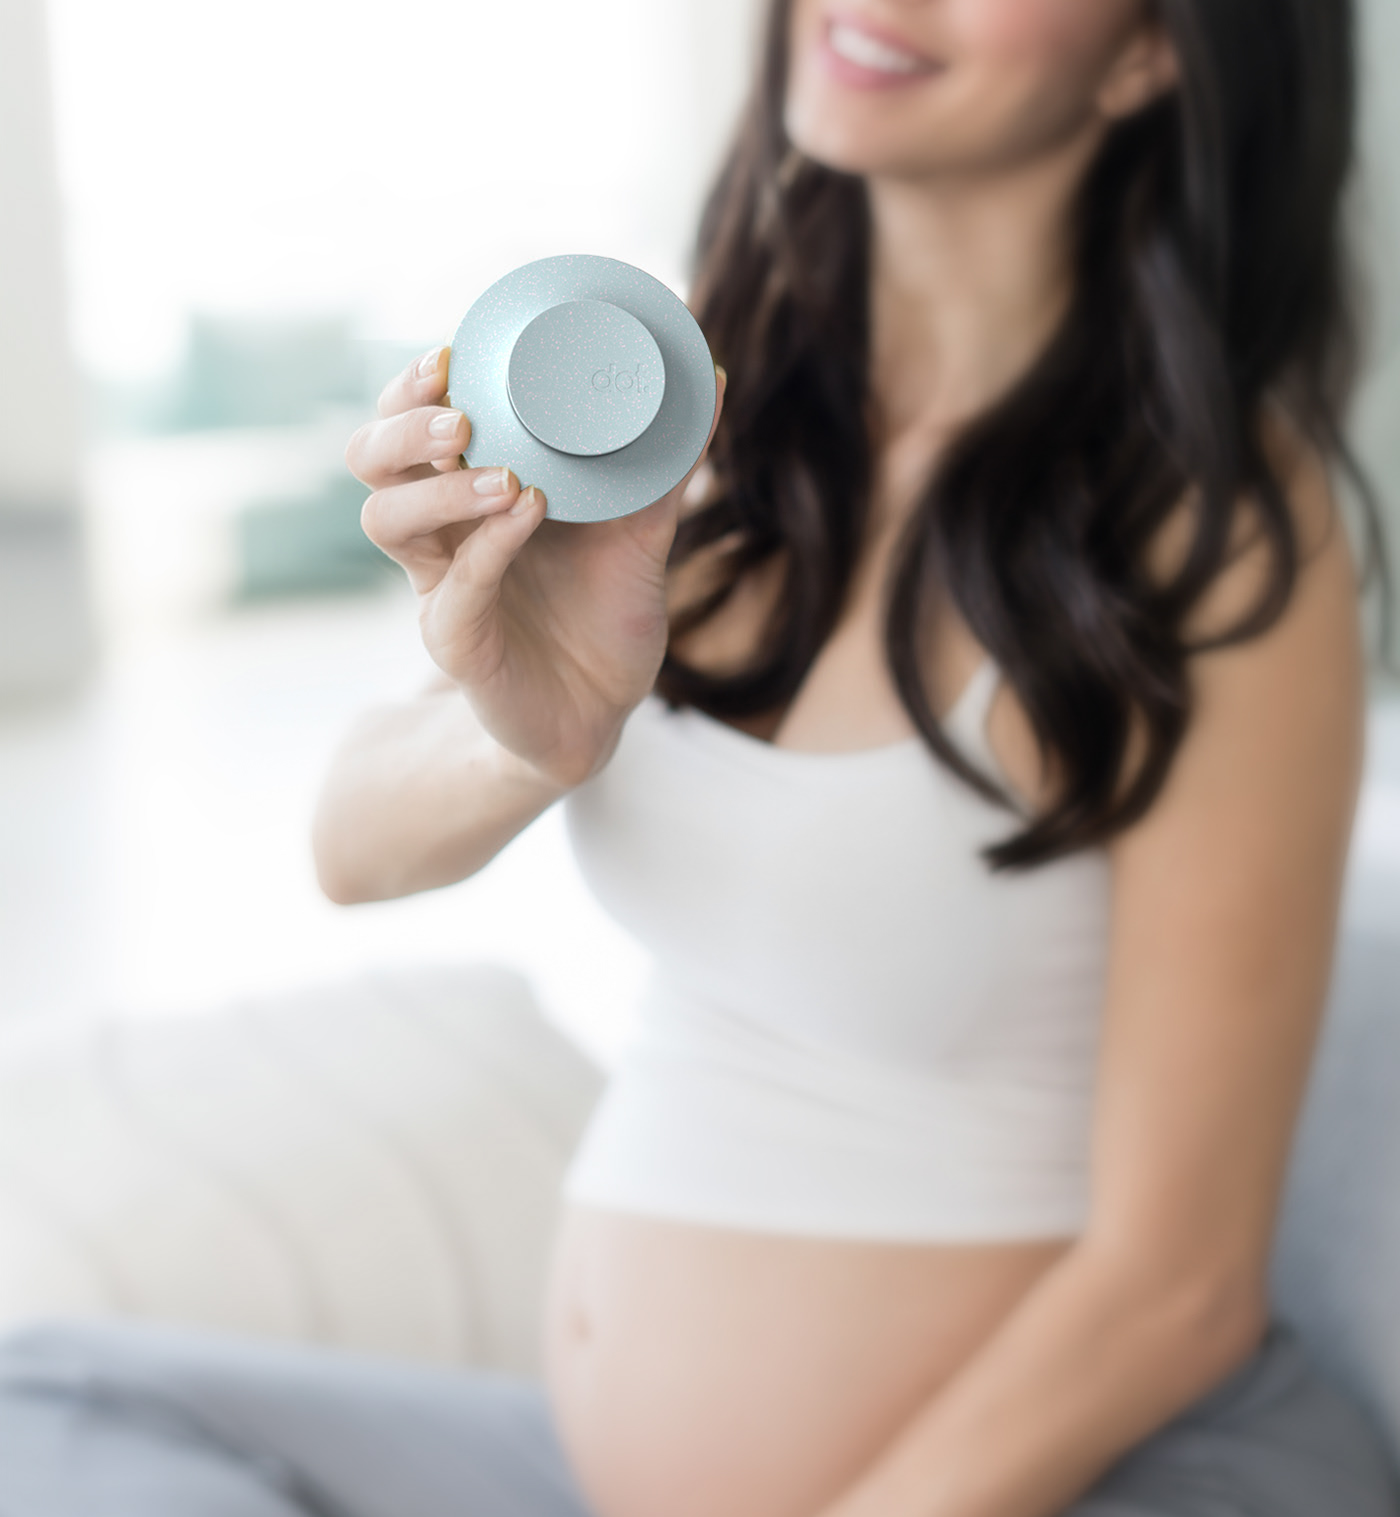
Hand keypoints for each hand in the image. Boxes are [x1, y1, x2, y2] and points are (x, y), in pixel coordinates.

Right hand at [346, 344, 724, 788]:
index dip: (411, 388)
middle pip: (372, 460)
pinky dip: (489, 546)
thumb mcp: (643, 531)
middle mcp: (441, 534)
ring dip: (439, 488)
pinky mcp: (455, 641)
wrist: (603, 713)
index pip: (406, 425)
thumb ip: (666, 464)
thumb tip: (714, 380)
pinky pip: (454, 588)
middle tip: (461, 415)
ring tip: (505, 475)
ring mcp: (439, 588)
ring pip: (385, 519)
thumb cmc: (605, 617)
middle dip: (403, 426)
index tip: (451, 354)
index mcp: (468, 494)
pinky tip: (527, 513)